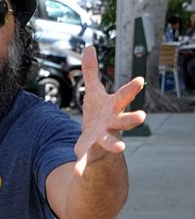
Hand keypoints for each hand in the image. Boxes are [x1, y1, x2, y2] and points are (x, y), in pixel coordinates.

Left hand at [74, 45, 145, 175]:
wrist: (95, 145)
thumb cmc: (98, 116)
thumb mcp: (93, 92)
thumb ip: (90, 72)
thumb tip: (89, 46)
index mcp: (113, 108)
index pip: (124, 96)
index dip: (131, 89)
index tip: (139, 81)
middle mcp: (112, 125)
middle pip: (124, 121)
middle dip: (132, 119)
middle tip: (142, 116)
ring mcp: (103, 140)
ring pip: (110, 142)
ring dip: (115, 145)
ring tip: (121, 149)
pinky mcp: (91, 153)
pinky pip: (87, 160)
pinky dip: (82, 166)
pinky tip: (77, 172)